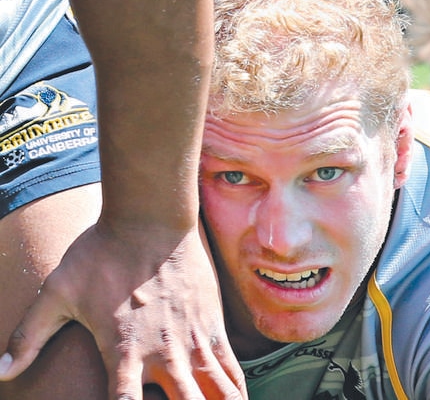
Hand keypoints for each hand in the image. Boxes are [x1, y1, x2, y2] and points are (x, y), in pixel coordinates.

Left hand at [0, 222, 246, 399]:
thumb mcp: (58, 291)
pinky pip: (231, 370)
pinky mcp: (213, 325)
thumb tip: (1, 372)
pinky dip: (235, 392)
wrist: (150, 218)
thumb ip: (30, 335)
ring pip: (217, 394)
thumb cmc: (102, 253)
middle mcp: (163, 354)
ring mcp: (193, 340)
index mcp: (122, 353)